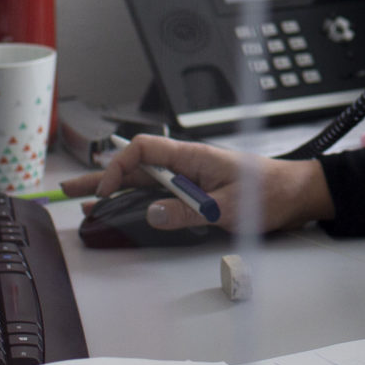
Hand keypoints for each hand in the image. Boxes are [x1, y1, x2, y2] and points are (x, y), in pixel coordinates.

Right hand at [61, 133, 334, 232]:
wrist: (295, 195)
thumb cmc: (268, 193)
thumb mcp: (228, 208)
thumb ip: (188, 211)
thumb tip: (150, 213)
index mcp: (193, 157)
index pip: (145, 150)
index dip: (119, 166)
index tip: (108, 192)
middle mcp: (186, 164)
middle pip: (136, 167)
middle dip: (102, 178)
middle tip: (70, 192)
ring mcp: (188, 179)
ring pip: (142, 182)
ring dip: (113, 191)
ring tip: (82, 203)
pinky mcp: (195, 193)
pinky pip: (158, 194)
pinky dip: (135, 202)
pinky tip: (118, 210)